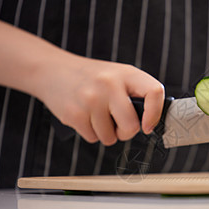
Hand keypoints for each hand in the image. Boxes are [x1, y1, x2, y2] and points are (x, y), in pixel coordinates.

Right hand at [36, 56, 164, 145]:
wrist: (53, 70)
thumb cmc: (92, 78)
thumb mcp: (117, 76)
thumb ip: (135, 94)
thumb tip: (150, 123)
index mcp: (127, 73)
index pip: (154, 92)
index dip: (155, 114)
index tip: (148, 125)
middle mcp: (109, 84)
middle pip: (131, 126)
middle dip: (125, 132)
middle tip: (117, 123)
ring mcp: (91, 99)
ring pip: (110, 137)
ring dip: (105, 133)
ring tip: (96, 114)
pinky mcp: (74, 114)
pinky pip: (93, 138)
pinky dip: (90, 132)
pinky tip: (84, 116)